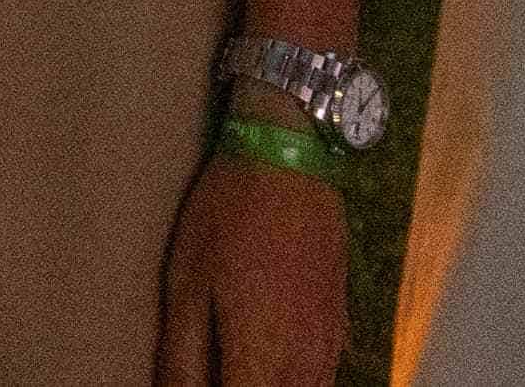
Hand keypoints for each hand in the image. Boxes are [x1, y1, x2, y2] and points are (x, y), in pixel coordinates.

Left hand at [154, 151, 349, 386]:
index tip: (191, 381)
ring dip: (270, 384)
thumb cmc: (227, 217)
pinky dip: (298, 380)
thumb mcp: (186, 282)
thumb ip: (182, 354)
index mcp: (260, 357)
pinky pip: (325, 376)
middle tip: (211, 367)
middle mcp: (304, 363)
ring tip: (237, 364)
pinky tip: (272, 364)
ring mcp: (330, 345)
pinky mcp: (342, 324)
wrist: (290, 161)